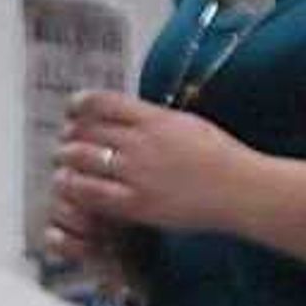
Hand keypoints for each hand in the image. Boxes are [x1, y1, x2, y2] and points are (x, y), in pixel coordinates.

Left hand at [54, 91, 267, 240]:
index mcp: (154, 118)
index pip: (101, 102)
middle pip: (85, 129)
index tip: (73, 108)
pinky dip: (75, 188)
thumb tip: (128, 115)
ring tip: (63, 165)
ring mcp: (137, 173)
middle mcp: (141, 142)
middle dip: (69, 134)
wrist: (242, 190)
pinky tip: (71, 188)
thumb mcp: (187, 123)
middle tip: (65, 141)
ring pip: (82, 159)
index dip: (79, 104)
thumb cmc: (221, 157)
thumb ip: (154, 119)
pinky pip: (91, 193)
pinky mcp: (137, 203)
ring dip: (66, 161)